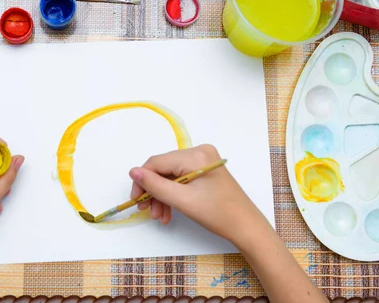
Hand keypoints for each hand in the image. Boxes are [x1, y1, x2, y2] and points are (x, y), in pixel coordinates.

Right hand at [129, 144, 262, 243]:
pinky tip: (168, 212)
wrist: (245, 226)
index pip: (157, 162)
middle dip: (154, 191)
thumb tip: (133, 171)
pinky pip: (181, 179)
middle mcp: (199, 151)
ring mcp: (203, 160)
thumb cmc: (217, 213)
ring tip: (159, 216)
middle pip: (163, 169)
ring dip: (162, 195)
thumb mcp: (182, 200)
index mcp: (196, 155)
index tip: (135, 200)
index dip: (142, 180)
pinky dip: (173, 194)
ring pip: (171, 176)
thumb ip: (155, 185)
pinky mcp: (205, 170)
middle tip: (146, 210)